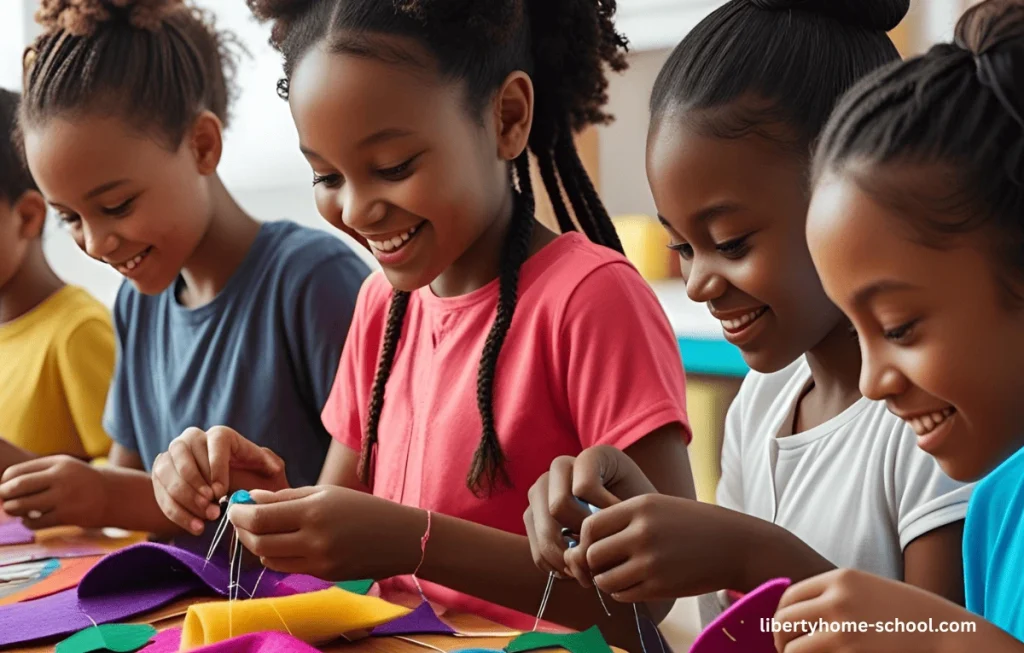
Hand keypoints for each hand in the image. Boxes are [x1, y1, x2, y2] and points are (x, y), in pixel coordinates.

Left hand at [0, 456, 109, 528]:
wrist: (113, 496)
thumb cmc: (80, 482)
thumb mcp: (64, 468)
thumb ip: (37, 473)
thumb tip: (3, 486)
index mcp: (58, 463)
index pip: (17, 472)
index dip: (5, 482)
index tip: (5, 488)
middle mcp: (61, 478)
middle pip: (18, 487)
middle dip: (4, 495)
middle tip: (5, 500)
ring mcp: (64, 497)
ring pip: (23, 506)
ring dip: (13, 510)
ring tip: (16, 510)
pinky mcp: (67, 516)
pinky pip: (35, 522)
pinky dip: (27, 523)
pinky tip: (30, 520)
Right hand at [152, 426, 287, 535]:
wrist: (228, 494)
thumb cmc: (251, 479)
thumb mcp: (266, 472)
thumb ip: (269, 466)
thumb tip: (271, 466)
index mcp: (221, 435)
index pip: (215, 439)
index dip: (216, 465)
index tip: (221, 491)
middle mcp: (193, 438)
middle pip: (184, 452)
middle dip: (196, 483)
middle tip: (211, 507)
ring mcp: (173, 455)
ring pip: (167, 471)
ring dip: (184, 498)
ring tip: (206, 519)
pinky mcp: (160, 475)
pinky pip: (160, 492)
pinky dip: (177, 512)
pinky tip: (196, 527)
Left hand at [228, 486, 422, 580]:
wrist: (400, 537)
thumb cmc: (363, 508)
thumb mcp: (326, 493)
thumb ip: (287, 497)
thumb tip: (252, 499)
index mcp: (314, 512)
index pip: (260, 518)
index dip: (239, 513)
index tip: (233, 506)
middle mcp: (314, 540)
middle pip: (259, 543)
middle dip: (242, 531)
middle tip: (240, 519)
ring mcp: (319, 562)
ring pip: (269, 559)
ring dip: (257, 545)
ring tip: (260, 530)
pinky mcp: (323, 576)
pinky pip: (288, 567)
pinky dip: (277, 555)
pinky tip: (282, 542)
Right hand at [524, 446, 656, 575]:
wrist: (630, 525)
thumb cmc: (640, 517)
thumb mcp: (640, 508)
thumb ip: (620, 516)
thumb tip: (589, 542)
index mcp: (593, 456)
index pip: (584, 488)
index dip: (603, 514)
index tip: (622, 527)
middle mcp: (560, 466)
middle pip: (558, 506)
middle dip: (581, 537)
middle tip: (603, 554)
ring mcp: (541, 489)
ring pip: (544, 530)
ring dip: (567, 557)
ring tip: (591, 570)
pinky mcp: (531, 514)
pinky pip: (536, 546)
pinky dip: (555, 567)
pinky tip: (576, 572)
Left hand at [566, 494, 764, 601]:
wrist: (734, 545)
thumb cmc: (690, 524)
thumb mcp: (656, 506)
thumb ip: (620, 518)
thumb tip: (580, 540)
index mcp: (639, 507)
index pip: (589, 526)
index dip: (584, 539)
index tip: (592, 545)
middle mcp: (642, 533)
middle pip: (591, 554)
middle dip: (591, 563)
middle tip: (601, 565)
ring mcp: (651, 562)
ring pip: (603, 579)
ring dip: (604, 580)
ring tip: (618, 574)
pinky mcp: (660, 587)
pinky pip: (622, 594)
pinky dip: (621, 592)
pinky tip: (633, 584)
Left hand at [773, 569, 984, 652]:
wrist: (946, 632)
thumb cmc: (909, 613)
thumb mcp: (869, 589)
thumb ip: (835, 595)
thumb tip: (798, 612)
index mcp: (840, 578)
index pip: (789, 596)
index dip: (782, 615)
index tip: (786, 630)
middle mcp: (836, 600)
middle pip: (784, 621)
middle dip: (780, 639)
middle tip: (786, 650)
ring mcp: (843, 630)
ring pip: (793, 648)